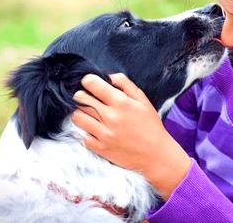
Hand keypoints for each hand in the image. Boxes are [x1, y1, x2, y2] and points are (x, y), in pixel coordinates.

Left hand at [70, 73, 190, 199]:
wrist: (155, 155)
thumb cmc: (150, 125)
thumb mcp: (143, 100)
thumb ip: (125, 84)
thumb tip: (108, 76)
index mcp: (121, 102)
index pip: (92, 84)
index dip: (88, 80)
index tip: (89, 83)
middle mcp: (110, 117)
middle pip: (81, 99)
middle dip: (82, 95)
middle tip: (89, 98)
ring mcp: (103, 134)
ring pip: (77, 116)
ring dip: (81, 112)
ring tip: (90, 114)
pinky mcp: (100, 148)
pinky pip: (82, 135)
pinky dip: (86, 131)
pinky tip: (95, 130)